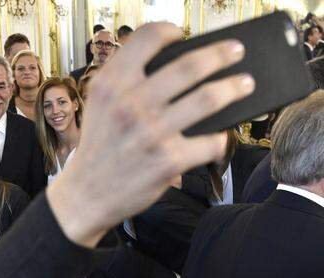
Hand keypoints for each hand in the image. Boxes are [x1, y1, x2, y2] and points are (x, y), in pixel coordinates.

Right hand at [47, 22, 253, 246]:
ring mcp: (151, 133)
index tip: (181, 34)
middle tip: (235, 51)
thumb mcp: (99, 105)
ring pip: (208, 98)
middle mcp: (130, 104)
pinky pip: (210, 141)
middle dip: (221, 54)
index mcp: (110, 84)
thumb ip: (126, 79)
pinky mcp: (168, 161)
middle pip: (190, 65)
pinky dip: (220, 138)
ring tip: (244, 84)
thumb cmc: (100, 146)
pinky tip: (220, 136)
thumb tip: (174, 61)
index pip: (146, 38)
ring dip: (234, 87)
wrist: (87, 193)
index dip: (169, 30)